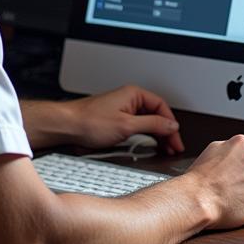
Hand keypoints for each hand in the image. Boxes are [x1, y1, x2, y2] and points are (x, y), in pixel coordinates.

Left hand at [65, 85, 183, 154]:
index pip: (162, 107)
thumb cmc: (89, 122)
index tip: (176, 139)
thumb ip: (152, 124)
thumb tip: (171, 125)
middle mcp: (129, 100)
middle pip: (156, 115)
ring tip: (163, 149)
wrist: (67, 126)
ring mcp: (122, 110)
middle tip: (172, 147)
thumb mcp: (127, 126)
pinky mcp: (116, 120)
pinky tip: (147, 147)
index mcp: (134, 95)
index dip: (171, 125)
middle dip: (166, 132)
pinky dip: (144, 137)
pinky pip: (136, 127)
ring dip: (156, 136)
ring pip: (147, 122)